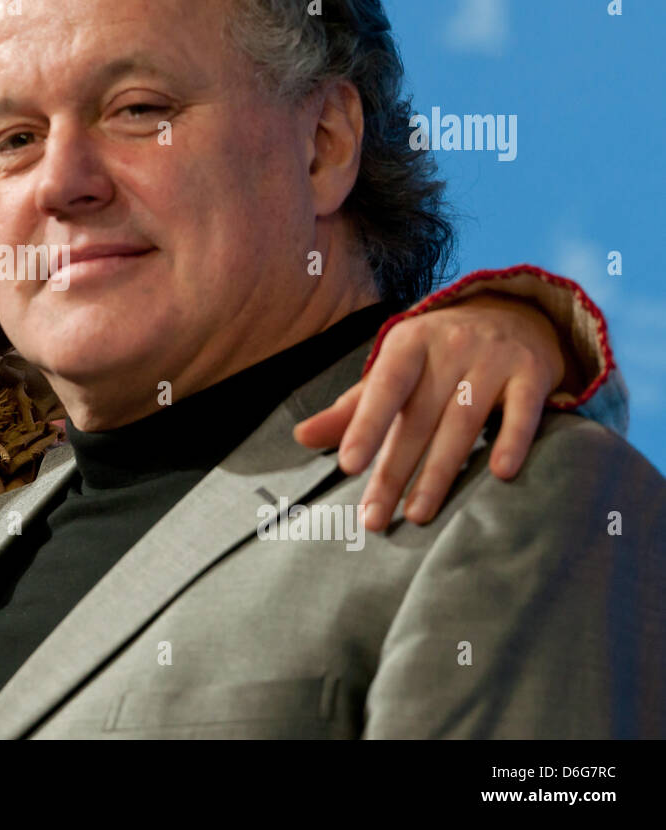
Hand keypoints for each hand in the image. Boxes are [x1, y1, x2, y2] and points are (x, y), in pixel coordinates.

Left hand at [293, 294, 565, 530]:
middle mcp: (451, 345)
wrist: (515, 314)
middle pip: (418, 416)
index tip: (348, 466)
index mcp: (408, 342)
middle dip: (394, 470)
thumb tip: (300, 437)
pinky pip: (524, 410)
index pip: (384, 387)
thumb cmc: (439, 355)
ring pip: (464, 421)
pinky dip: (512, 440)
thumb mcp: (395, 370)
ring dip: (440, 471)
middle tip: (374, 518)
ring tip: (418, 513)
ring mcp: (494, 357)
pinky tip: (502, 474)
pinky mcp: (533, 373)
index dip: (365, 425)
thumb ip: (353, 408)